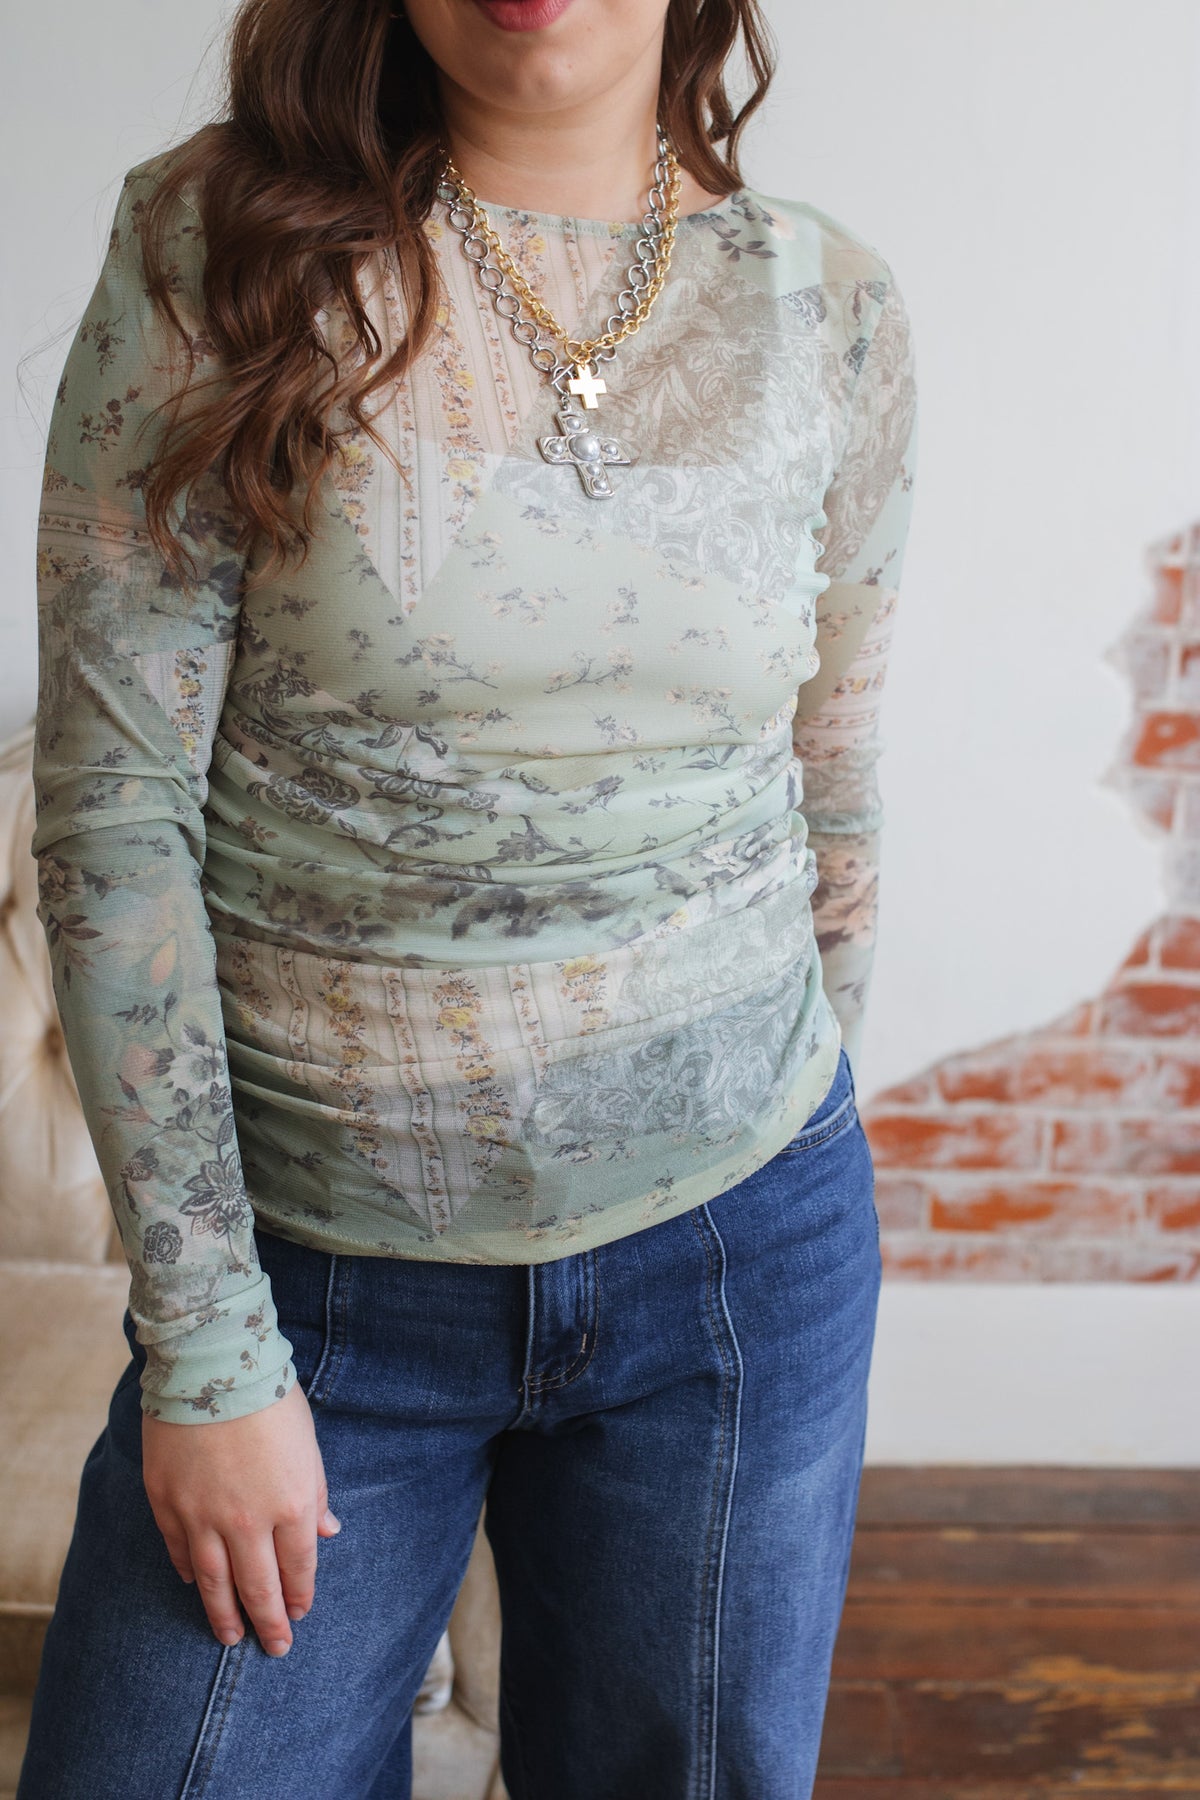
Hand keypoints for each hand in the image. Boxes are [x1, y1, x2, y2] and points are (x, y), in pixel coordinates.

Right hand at [142, 1382, 341, 1655]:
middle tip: (273, 1647)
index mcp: (291, 1505)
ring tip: (230, 1637)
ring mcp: (203, 1516)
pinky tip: (195, 1584)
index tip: (299, 1614)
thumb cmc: (270, 1399)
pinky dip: (190, 1571)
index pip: (298, 1568)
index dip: (298, 1596)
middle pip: (258, 1587)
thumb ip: (316, 1494)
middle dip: (267, 1622)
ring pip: (215, 1582)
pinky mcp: (168, 1503)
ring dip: (224, 1614)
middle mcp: (248, 1521)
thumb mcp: (308, 1445)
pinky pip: (181, 1550)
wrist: (212, 1366)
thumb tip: (327, 1533)